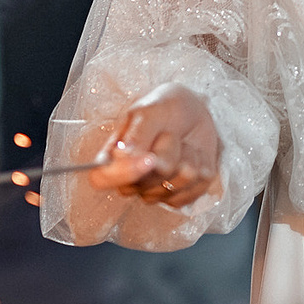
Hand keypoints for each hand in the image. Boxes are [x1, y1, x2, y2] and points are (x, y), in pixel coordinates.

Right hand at [86, 83, 220, 206]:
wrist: (193, 111)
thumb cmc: (165, 108)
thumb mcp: (149, 111)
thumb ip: (136, 134)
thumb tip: (123, 155)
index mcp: (112, 158)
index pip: (101, 179)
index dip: (124, 173)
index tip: (150, 158)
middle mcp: (131, 181)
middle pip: (147, 181)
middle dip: (167, 150)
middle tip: (168, 132)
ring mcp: (156, 191)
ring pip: (176, 183)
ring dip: (187, 156)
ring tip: (181, 141)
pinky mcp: (182, 195)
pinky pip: (196, 188)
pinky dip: (202, 165)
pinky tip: (194, 154)